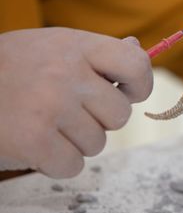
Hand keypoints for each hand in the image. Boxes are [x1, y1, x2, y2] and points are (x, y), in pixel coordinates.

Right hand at [0, 28, 152, 177]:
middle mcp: (66, 73)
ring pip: (98, 144)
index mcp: (76, 46)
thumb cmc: (13, 69)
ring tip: (44, 124)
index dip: (140, 85)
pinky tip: (36, 144)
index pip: (136, 65)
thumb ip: (96, 53)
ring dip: (75, 142)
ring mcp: (50, 106)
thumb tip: (136, 50)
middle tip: (68, 112)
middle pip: (120, 115)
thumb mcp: (53, 47)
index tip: (127, 93)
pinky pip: (74, 166)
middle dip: (99, 120)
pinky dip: (57, 163)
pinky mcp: (33, 140)